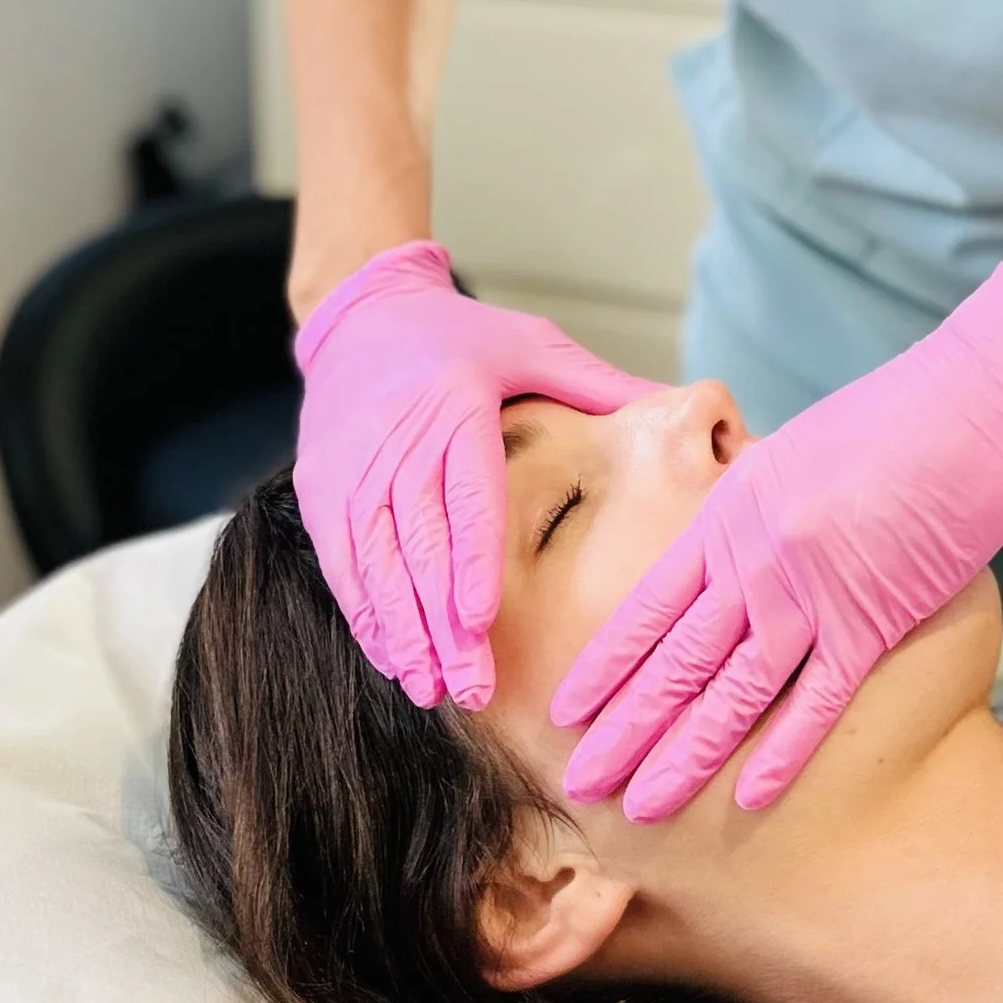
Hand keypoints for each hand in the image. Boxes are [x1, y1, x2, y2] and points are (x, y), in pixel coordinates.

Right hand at [292, 243, 661, 708]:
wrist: (362, 314)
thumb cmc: (462, 337)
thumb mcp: (532, 343)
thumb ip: (598, 385)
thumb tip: (679, 407)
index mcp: (455, 404)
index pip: (466, 494)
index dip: (472, 561)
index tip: (484, 622)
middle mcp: (397, 439)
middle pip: (420, 542)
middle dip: (441, 622)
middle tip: (472, 687)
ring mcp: (351, 468)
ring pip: (375, 561)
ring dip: (401, 630)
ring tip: (433, 688)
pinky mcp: (322, 490)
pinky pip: (342, 561)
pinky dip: (366, 614)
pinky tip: (394, 658)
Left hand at [547, 195, 1002, 818]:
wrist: (981, 399)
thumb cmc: (904, 417)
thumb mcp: (805, 454)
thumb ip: (761, 510)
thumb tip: (737, 547)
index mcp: (735, 509)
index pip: (652, 601)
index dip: (607, 662)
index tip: (564, 708)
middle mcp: (758, 554)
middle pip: (676, 657)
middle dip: (623, 727)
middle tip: (576, 784)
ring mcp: (813, 589)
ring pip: (732, 691)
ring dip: (683, 755)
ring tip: (639, 807)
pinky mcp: (876, 616)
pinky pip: (818, 699)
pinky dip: (783, 752)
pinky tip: (747, 796)